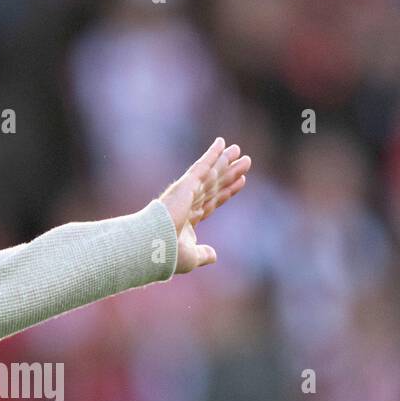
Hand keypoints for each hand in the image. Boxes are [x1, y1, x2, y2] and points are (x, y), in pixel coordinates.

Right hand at [158, 137, 250, 273]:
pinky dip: (212, 154)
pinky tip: (222, 143)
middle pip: (215, 184)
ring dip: (226, 161)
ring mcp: (188, 192)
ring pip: (212, 174)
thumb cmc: (167, 255)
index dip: (227, 191)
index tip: (241, 181)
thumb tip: (214, 256)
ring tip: (239, 150)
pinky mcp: (186, 185)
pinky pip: (202, 166)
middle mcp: (189, 203)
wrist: (153, 246)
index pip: (213, 201)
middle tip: (245, 161)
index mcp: (189, 219)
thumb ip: (203, 254)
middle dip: (229, 173)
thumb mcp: (191, 257)